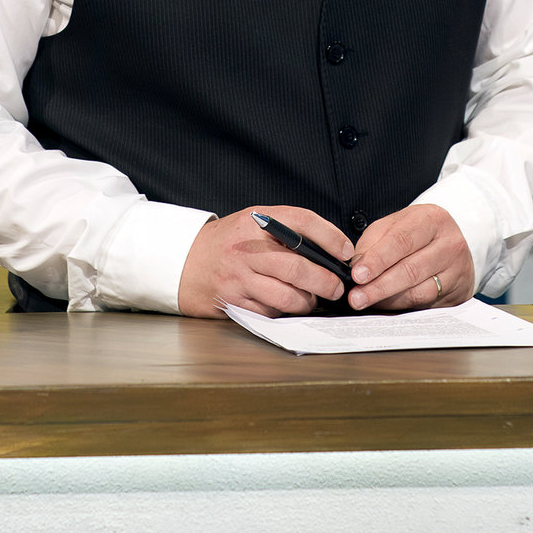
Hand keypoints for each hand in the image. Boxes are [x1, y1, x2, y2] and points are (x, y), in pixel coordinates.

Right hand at [178, 206, 352, 318]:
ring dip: (308, 301)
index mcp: (256, 220)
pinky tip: (290, 307)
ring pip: (286, 296)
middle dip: (325, 281)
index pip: (302, 221)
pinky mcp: (234, 301)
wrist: (186, 262)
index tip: (346, 250)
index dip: (330, 236)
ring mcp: (240, 277)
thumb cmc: (228, 242)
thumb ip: (284, 230)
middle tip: (338, 287)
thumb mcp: (252, 222)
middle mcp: (247, 248)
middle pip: (297, 267)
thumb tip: (328, 248)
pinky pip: (270, 311)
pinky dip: (285, 311)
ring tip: (315, 299)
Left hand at [347, 204, 473, 311]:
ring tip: (367, 301)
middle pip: (410, 269)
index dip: (377, 260)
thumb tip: (356, 266)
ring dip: (388, 299)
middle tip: (357, 296)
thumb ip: (374, 242)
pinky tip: (386, 305)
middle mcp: (449, 243)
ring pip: (419, 290)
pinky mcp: (459, 291)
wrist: (451, 245)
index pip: (401, 240)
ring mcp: (457, 268)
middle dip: (379, 285)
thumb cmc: (418, 234)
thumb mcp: (395, 226)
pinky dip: (402, 306)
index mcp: (431, 218)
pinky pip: (427, 303)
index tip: (357, 274)